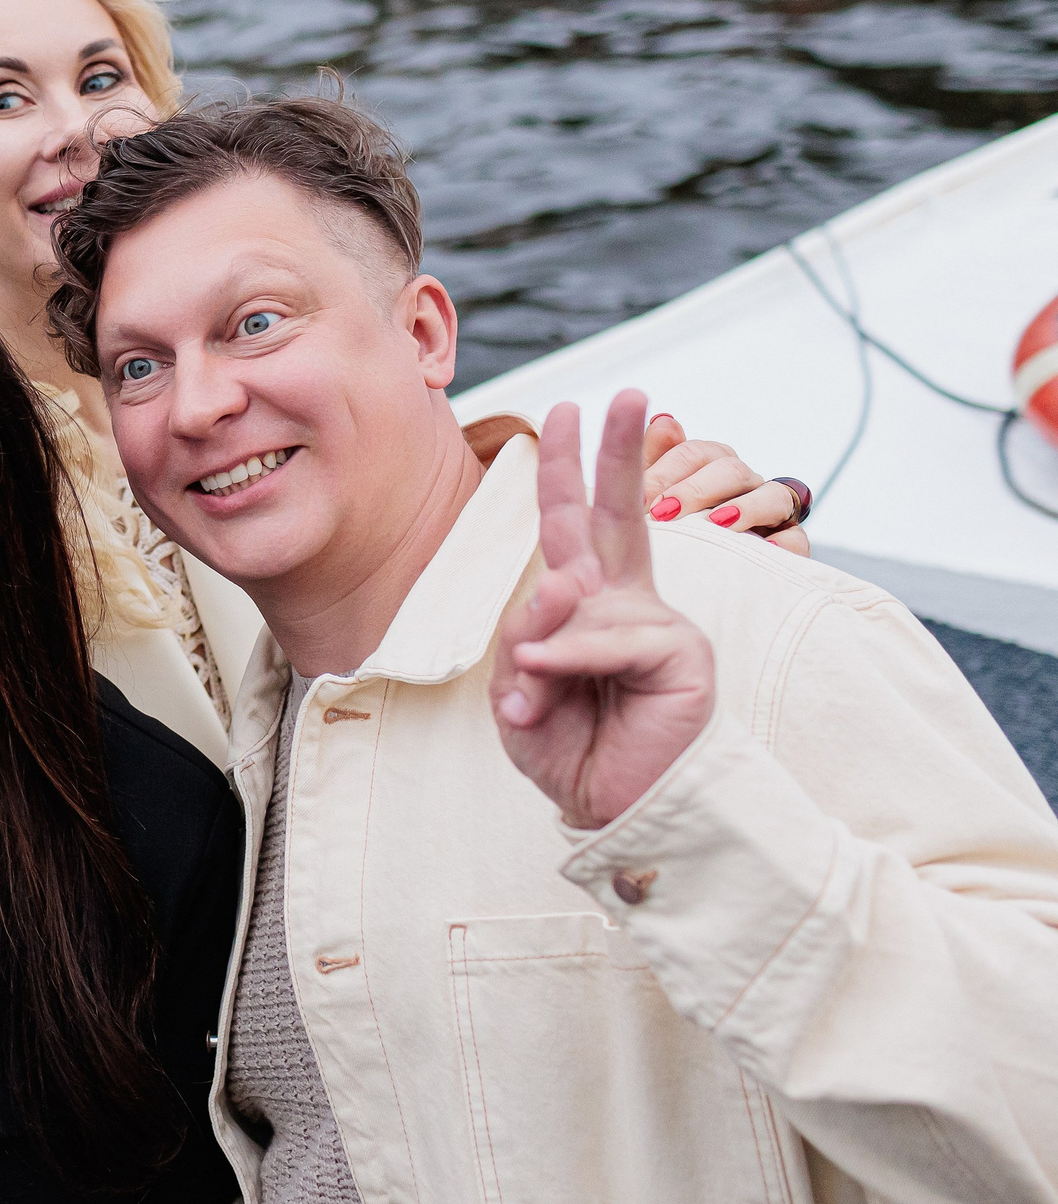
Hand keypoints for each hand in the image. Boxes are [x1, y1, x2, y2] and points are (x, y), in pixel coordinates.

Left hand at [493, 391, 717, 830]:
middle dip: (618, 452)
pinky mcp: (683, 655)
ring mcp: (660, 624)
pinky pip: (609, 637)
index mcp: (590, 603)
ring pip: (579, 601)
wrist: (621, 812)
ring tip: (533, 697)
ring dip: (543, 648)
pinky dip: (571, 658)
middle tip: (626, 392)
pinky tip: (547, 683)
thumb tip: (559, 590)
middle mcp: (628, 602)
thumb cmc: (573, 750)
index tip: (567, 410)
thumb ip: (525, 640)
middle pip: (620, 513)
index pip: (576, 524)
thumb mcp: (521, 694)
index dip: (570, 469)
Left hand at [640, 414, 810, 554]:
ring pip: (773, 495)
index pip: (695, 453)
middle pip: (731, 469)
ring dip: (745, 508)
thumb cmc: (666, 532)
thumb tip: (664, 420)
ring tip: (716, 525)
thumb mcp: (651, 499)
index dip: (667, 470)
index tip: (640, 497)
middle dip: (695, 489)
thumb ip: (651, 459)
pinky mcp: (789, 546)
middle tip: (664, 513)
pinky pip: (798, 539)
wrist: (686, 581)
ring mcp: (771, 513)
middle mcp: (743, 484)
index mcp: (708, 467)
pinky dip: (787, 543)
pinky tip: (767, 550)